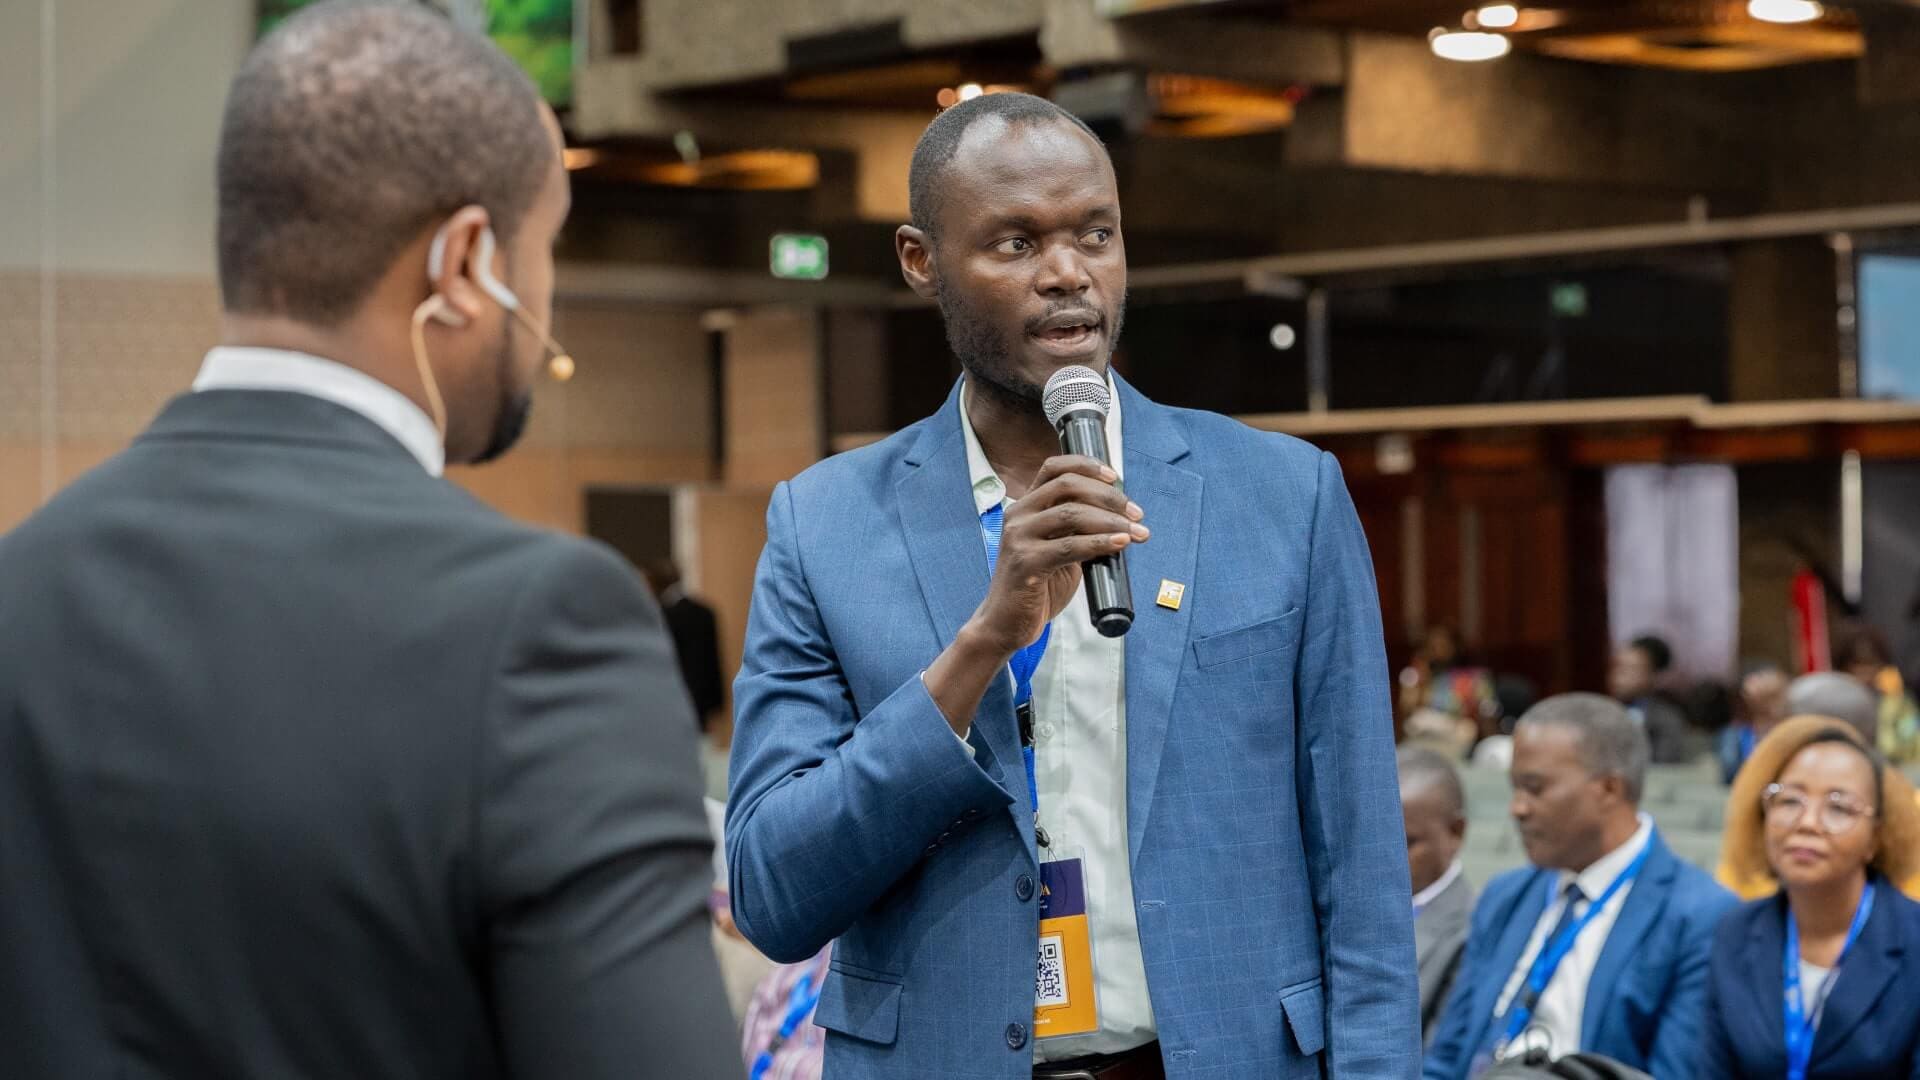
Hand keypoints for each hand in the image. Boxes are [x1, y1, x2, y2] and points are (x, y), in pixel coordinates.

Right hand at [969, 455, 1146, 654]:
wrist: (1006, 624)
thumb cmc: (1036, 588)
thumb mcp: (1057, 549)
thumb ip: (1077, 530)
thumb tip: (1118, 518)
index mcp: (1025, 507)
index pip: (1053, 467)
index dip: (1086, 465)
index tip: (1114, 476)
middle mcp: (1018, 515)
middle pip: (1068, 485)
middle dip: (1108, 496)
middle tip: (1136, 513)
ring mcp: (1018, 538)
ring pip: (1072, 514)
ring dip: (1112, 520)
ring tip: (1136, 532)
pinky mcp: (1026, 563)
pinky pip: (1071, 546)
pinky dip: (1101, 542)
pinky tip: (1120, 543)